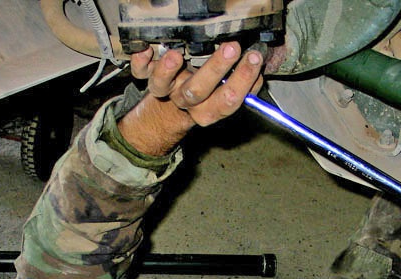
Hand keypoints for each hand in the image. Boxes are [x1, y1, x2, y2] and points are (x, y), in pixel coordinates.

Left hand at [118, 42, 263, 155]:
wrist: (171, 104)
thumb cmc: (207, 89)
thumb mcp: (226, 89)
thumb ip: (244, 80)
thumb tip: (261, 64)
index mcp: (208, 108)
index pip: (227, 102)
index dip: (242, 82)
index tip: (254, 58)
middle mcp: (185, 100)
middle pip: (196, 92)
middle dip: (215, 69)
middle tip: (232, 47)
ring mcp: (165, 89)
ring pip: (162, 86)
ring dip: (168, 71)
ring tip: (177, 55)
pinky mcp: (147, 77)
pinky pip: (139, 72)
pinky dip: (140, 61)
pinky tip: (147, 49)